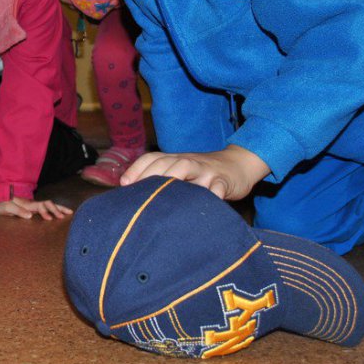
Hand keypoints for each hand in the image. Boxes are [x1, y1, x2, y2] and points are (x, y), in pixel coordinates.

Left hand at [0, 196, 72, 219]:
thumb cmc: (1, 205)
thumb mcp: (7, 208)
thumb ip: (18, 211)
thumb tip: (30, 216)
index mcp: (28, 204)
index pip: (42, 206)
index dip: (47, 211)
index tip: (51, 218)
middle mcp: (32, 204)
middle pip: (49, 204)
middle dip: (59, 208)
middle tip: (68, 214)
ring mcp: (33, 206)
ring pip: (49, 205)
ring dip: (58, 208)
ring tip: (68, 213)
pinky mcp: (32, 209)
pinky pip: (45, 208)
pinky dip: (54, 210)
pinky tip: (59, 214)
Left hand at [119, 144, 270, 199]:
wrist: (239, 164)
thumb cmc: (203, 173)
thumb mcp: (183, 172)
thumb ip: (163, 179)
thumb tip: (134, 194)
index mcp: (175, 159)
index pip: (151, 158)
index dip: (136, 169)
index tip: (124, 184)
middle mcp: (187, 161)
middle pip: (165, 162)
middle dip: (149, 175)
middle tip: (140, 194)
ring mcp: (205, 170)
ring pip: (186, 166)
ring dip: (173, 177)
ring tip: (163, 194)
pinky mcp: (223, 180)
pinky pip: (216, 185)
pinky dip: (209, 193)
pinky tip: (201, 205)